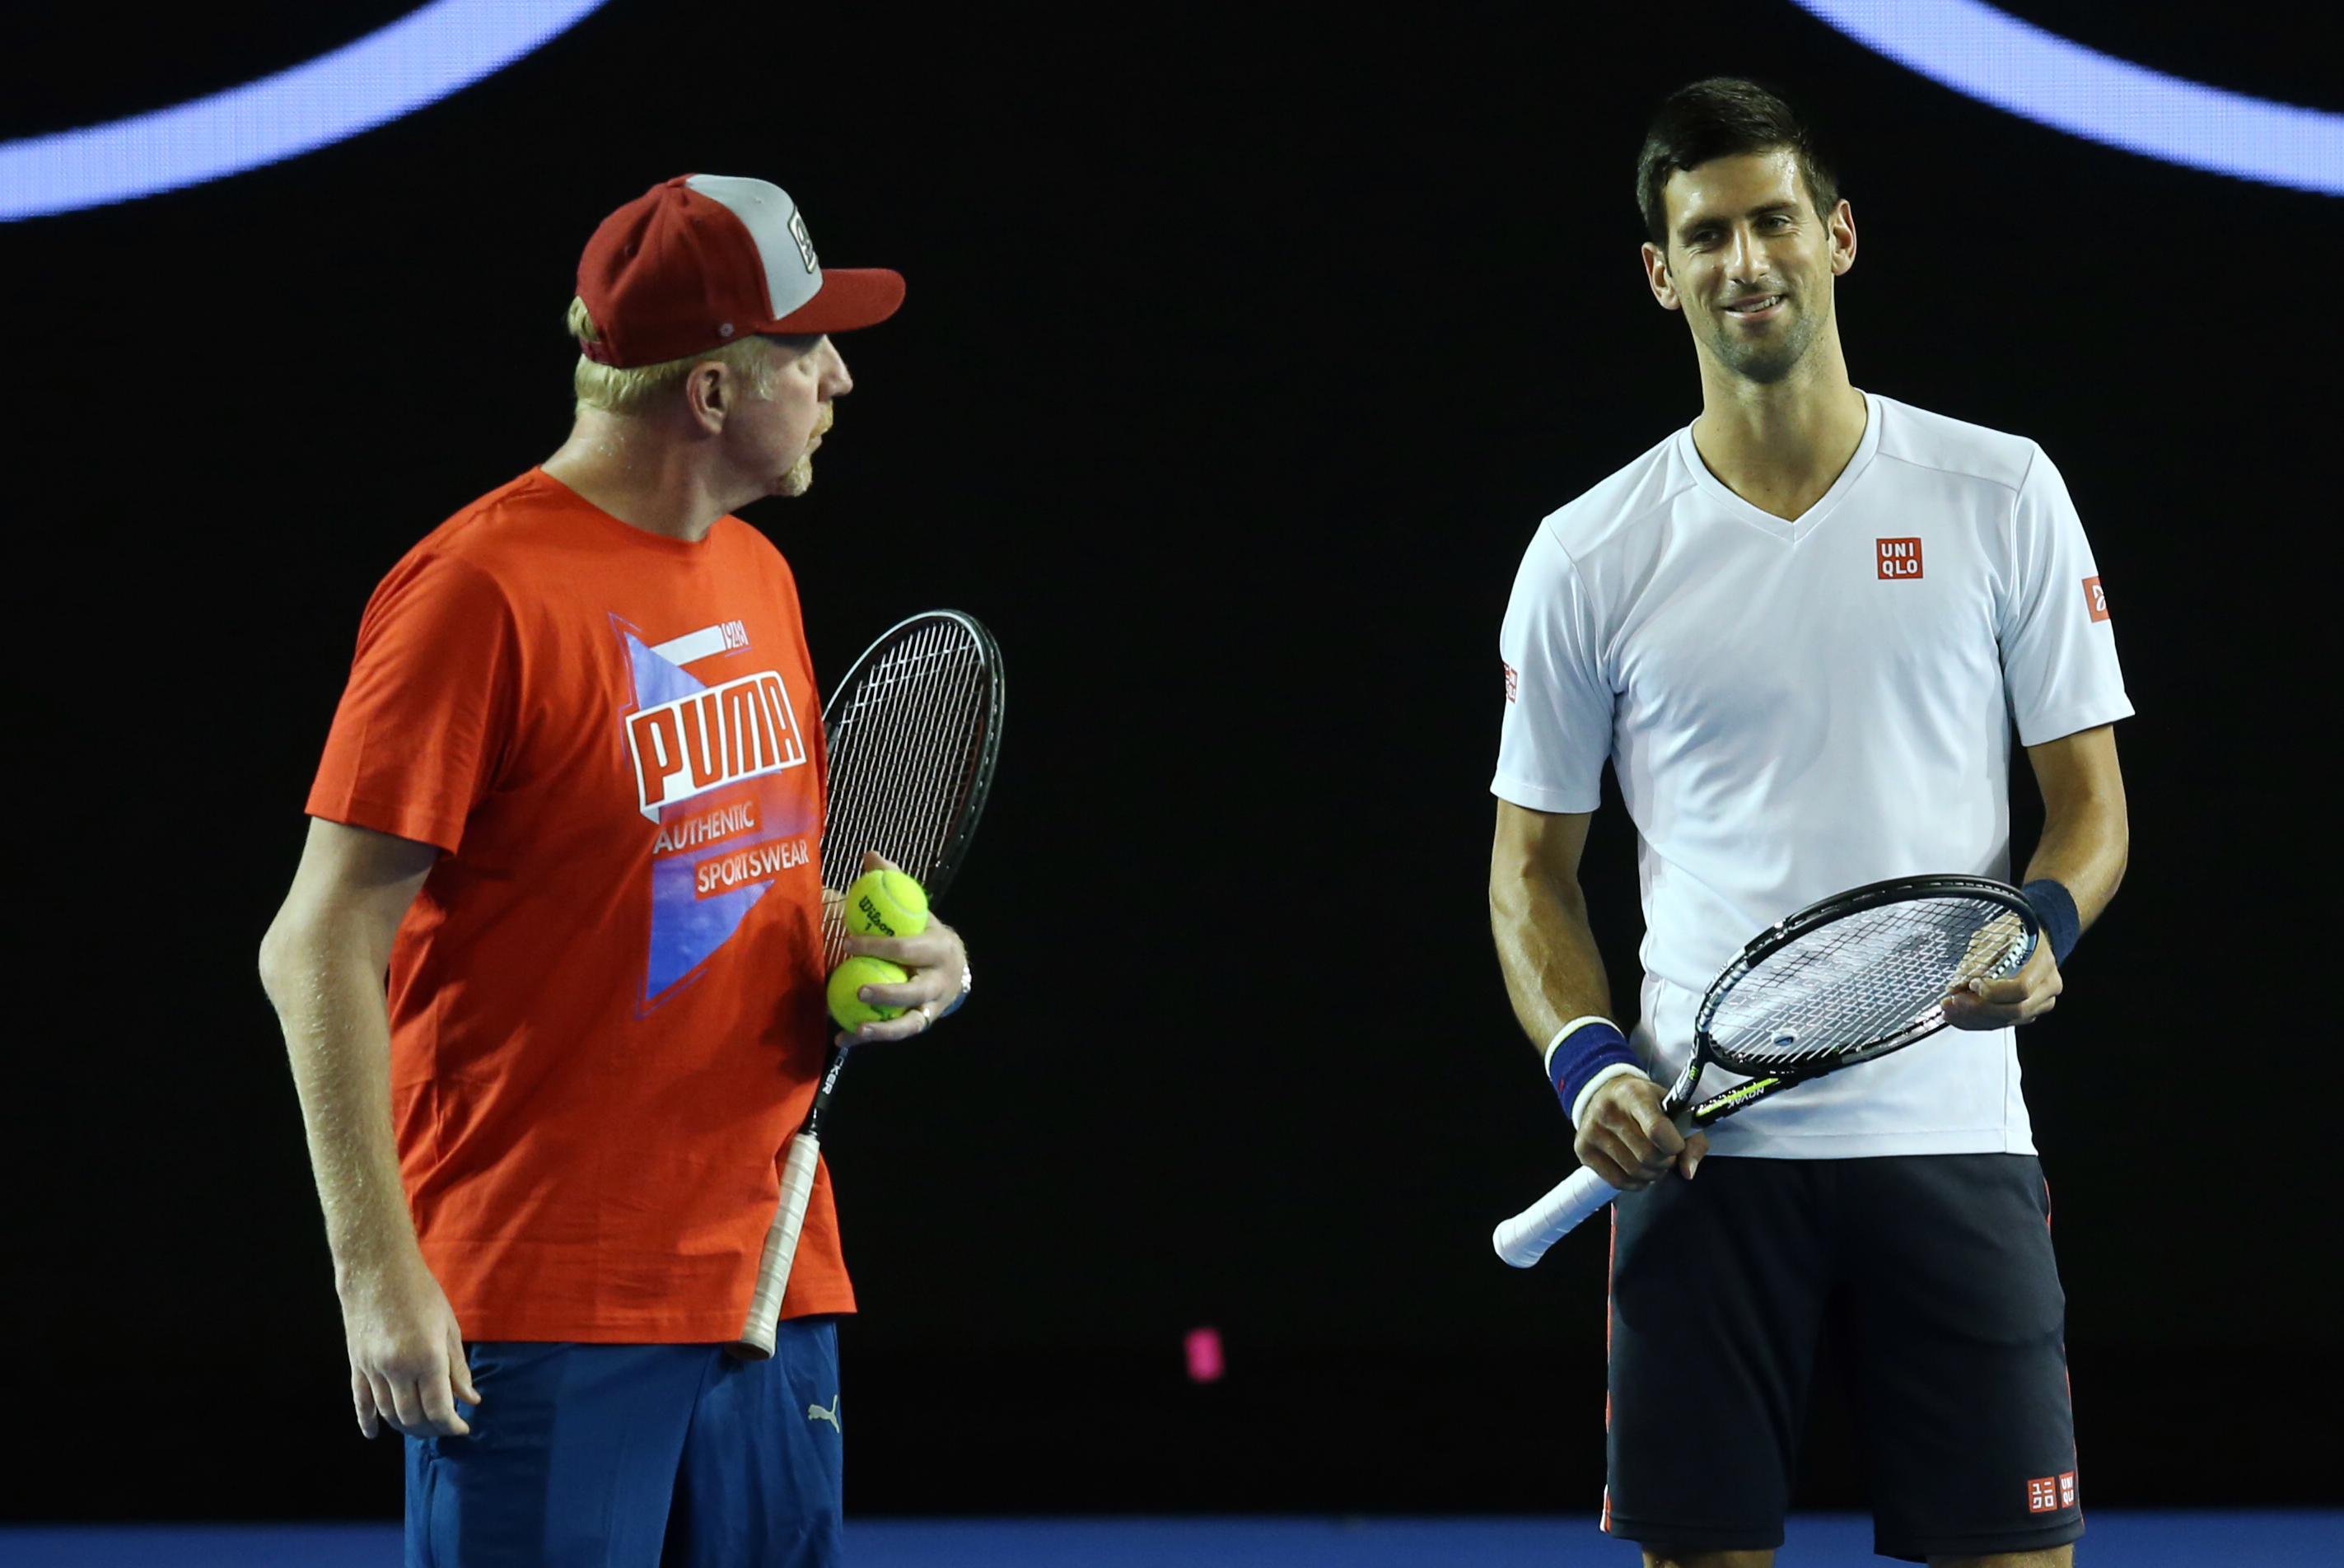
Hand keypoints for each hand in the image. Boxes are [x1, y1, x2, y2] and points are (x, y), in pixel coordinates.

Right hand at [338, 1250, 478, 1438]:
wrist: (377, 1270)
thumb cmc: (421, 1293)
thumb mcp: (449, 1328)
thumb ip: (458, 1368)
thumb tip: (470, 1400)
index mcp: (427, 1358)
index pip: (438, 1409)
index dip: (451, 1425)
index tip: (462, 1429)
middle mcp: (398, 1368)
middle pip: (412, 1417)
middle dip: (432, 1429)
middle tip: (446, 1428)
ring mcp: (373, 1369)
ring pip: (389, 1413)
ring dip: (406, 1427)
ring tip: (423, 1428)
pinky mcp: (356, 1365)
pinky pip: (360, 1402)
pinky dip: (367, 1421)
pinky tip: (374, 1434)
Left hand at [836, 851, 968, 1043]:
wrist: (956, 969)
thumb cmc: (926, 934)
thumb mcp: (917, 909)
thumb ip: (894, 884)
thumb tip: (870, 856)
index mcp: (938, 948)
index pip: (907, 948)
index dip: (878, 945)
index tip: (848, 941)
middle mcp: (939, 981)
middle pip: (915, 990)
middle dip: (888, 991)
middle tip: (859, 988)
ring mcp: (931, 1007)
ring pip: (910, 1022)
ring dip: (883, 1027)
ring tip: (856, 1026)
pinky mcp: (920, 1023)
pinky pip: (895, 1033)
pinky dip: (870, 1037)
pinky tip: (843, 1039)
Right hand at [1575, 1074, 1706, 1190]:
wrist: (1604, 1093)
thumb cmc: (1648, 1103)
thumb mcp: (1675, 1109)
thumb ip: (1692, 1140)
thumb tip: (1688, 1172)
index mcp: (1634, 1094)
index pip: (1657, 1129)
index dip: (1674, 1145)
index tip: (1678, 1145)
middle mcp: (1608, 1111)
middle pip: (1647, 1156)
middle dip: (1665, 1162)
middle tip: (1666, 1154)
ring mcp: (1592, 1131)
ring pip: (1634, 1172)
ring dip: (1652, 1174)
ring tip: (1652, 1162)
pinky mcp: (1582, 1149)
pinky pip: (1617, 1181)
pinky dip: (1635, 1183)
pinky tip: (1638, 1170)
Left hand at [1943, 939, 2061, 1028]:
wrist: (2027, 937)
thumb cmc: (2012, 933)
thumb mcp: (1992, 936)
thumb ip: (1977, 960)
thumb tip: (1958, 984)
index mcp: (2042, 963)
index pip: (2022, 988)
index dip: (1994, 991)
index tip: (1972, 984)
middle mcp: (2048, 986)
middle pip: (2016, 1009)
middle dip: (1979, 1009)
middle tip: (1953, 1001)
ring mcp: (2040, 1002)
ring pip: (2008, 1020)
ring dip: (1974, 1019)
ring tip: (1949, 1011)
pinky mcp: (2029, 1012)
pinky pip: (2003, 1023)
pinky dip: (1978, 1022)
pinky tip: (1959, 1016)